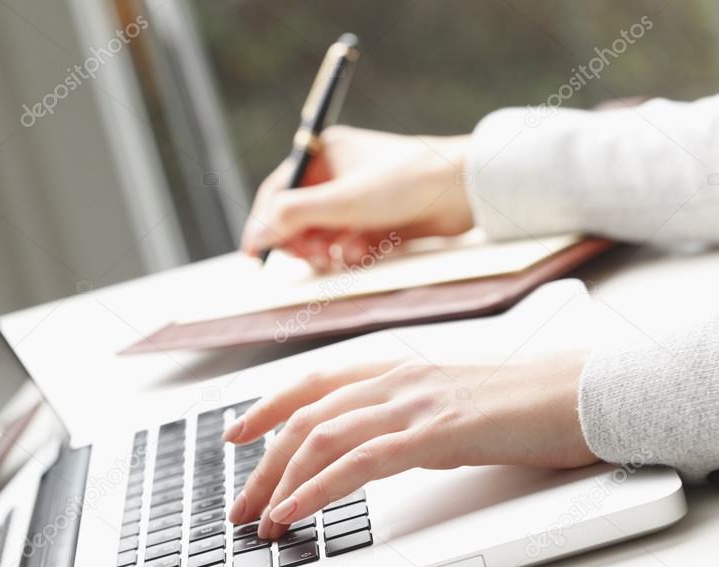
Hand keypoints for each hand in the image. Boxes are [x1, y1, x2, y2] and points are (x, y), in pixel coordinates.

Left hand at [223, 353, 596, 538]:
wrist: (585, 392)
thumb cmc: (525, 403)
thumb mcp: (450, 404)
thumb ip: (409, 417)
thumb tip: (376, 447)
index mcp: (399, 369)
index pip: (314, 383)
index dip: (268, 406)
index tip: (236, 434)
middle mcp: (397, 379)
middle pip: (306, 416)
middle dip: (263, 462)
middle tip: (242, 502)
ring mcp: (415, 403)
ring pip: (323, 436)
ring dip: (281, 480)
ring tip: (260, 518)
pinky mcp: (437, 433)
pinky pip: (359, 462)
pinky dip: (317, 488)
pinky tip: (295, 511)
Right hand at [241, 126, 473, 271]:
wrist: (463, 191)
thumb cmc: (403, 182)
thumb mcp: (340, 201)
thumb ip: (292, 217)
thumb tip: (256, 235)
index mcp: (324, 155)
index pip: (279, 191)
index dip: (264, 223)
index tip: (255, 255)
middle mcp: (338, 175)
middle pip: (299, 218)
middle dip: (301, 242)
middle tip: (311, 258)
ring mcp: (360, 200)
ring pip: (324, 236)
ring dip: (327, 251)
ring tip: (340, 257)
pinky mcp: (379, 222)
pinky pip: (350, 244)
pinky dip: (352, 253)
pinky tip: (364, 252)